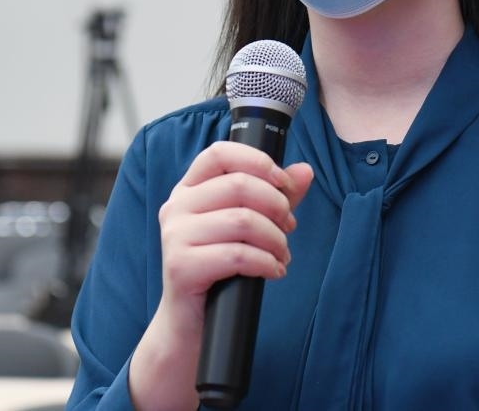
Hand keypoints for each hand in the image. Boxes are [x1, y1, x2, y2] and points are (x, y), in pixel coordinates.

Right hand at [128, 141, 313, 410]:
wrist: (189, 325)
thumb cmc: (219, 271)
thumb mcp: (247, 229)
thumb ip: (275, 197)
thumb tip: (304, 171)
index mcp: (188, 190)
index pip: (219, 152)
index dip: (257, 161)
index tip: (284, 184)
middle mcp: (176, 207)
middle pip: (239, 185)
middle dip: (276, 205)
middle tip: (289, 227)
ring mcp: (174, 236)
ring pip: (242, 220)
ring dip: (275, 239)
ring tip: (283, 254)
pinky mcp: (181, 266)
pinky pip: (237, 255)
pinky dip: (266, 263)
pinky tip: (274, 271)